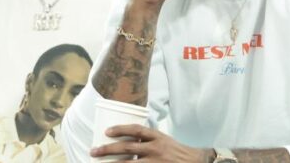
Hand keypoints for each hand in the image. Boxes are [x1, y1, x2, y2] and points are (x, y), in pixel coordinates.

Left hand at [90, 124, 211, 162]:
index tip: (106, 132)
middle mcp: (155, 149)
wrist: (195, 162)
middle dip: (108, 149)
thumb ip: (148, 139)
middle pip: (127, 147)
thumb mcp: (164, 140)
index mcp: (157, 137)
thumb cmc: (177, 152)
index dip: (120, 129)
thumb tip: (128, 139)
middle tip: (94, 151)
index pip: (136, 130)